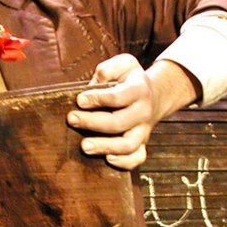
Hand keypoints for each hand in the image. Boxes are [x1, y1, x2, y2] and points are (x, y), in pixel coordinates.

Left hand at [66, 55, 155, 169]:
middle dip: (93, 122)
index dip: (97, 99)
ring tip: (84, 146)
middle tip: (72, 119)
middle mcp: (143, 112)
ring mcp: (144, 131)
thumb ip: (109, 69)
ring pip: (128, 145)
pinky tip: (107, 159)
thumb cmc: (130, 80)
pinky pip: (137, 158)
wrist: (154, 95)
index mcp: (139, 90)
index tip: (79, 100)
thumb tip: (97, 80)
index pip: (118, 97)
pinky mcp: (142, 144)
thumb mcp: (124, 64)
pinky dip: (124, 162)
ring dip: (105, 146)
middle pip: (119, 122)